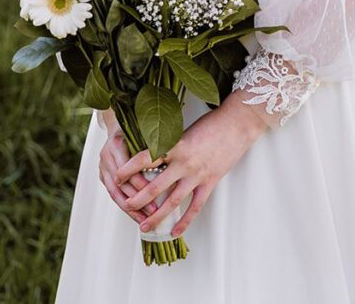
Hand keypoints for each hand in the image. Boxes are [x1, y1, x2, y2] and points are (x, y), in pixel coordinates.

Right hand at [95, 113, 156, 220]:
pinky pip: (114, 194)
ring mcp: (102, 167)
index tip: (154, 192)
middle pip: (119, 184)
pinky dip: (125, 206)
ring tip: (145, 219)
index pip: (126, 168)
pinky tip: (137, 216)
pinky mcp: (103, 176)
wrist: (120, 125)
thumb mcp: (145, 134)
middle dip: (136, 200)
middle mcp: (106, 156)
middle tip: (153, 211)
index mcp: (116, 144)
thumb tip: (170, 164)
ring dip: (130, 208)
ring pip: (114, 192)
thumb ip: (152, 147)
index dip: (139, 182)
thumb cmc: (138, 130)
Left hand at [117, 99, 267, 235]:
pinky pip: (195, 206)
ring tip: (144, 226)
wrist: (237, 124)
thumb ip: (167, 144)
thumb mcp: (183, 130)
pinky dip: (184, 221)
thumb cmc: (209, 123)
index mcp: (174, 145)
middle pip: (155, 186)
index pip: (144, 159)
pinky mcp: (210, 182)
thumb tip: (149, 155)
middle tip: (126, 206)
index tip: (117, 177)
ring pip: (172, 201)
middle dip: (138, 199)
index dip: (129, 169)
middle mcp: (183, 162)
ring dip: (156, 215)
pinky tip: (174, 231)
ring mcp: (197, 174)